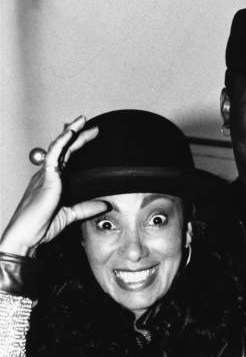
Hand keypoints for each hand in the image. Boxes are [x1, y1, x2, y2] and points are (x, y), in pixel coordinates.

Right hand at [0, 115, 107, 256]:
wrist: (27, 235)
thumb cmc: (41, 226)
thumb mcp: (70, 215)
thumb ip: (87, 208)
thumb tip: (105, 204)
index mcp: (51, 183)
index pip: (65, 159)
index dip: (75, 146)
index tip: (87, 136)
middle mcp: (47, 175)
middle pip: (63, 150)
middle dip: (76, 135)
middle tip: (91, 125)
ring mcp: (45, 175)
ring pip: (59, 147)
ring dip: (71, 132)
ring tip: (82, 121)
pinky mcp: (46, 178)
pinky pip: (54, 155)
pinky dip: (62, 142)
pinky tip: (71, 132)